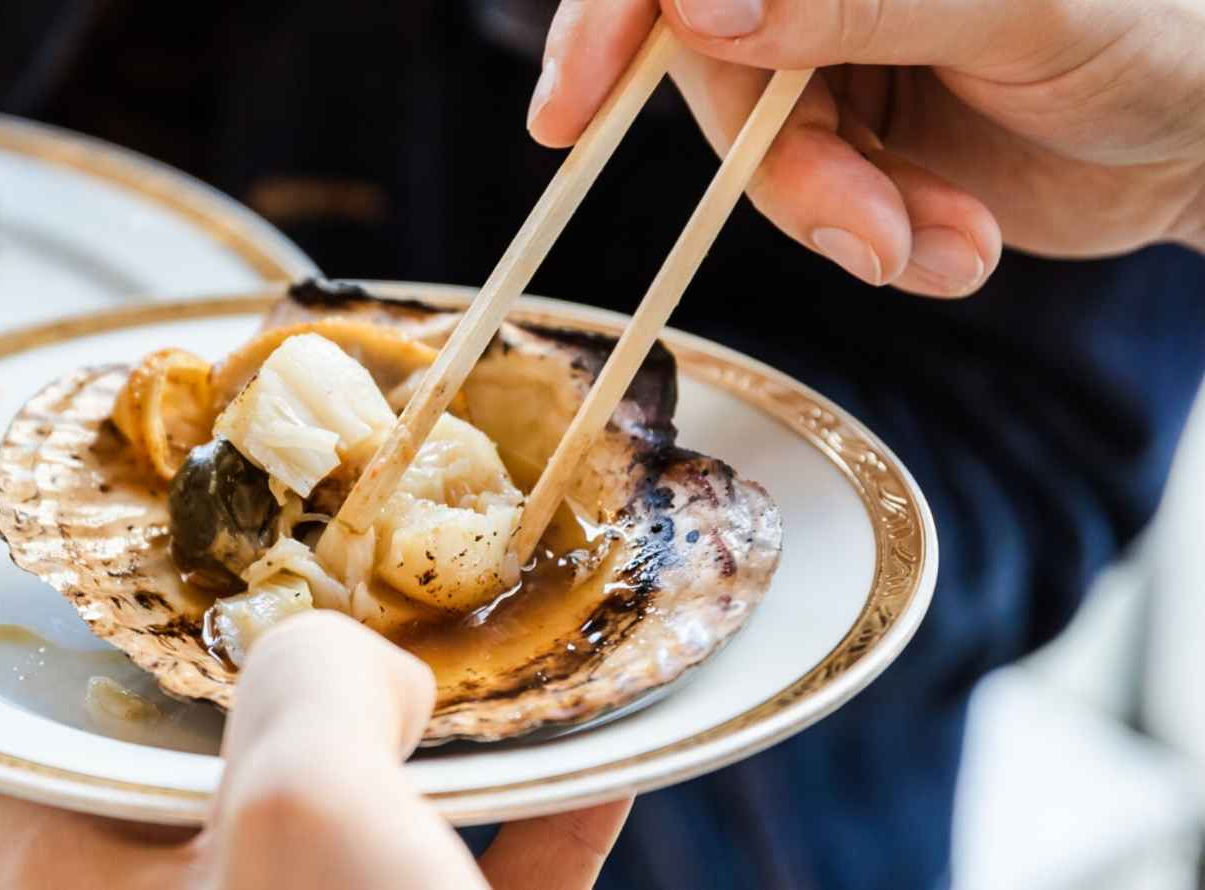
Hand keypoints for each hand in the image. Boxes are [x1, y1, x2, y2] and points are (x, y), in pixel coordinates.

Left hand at [0, 611, 630, 888]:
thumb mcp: (309, 821)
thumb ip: (311, 690)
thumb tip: (363, 671)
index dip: (32, 668)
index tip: (112, 581)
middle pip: (191, 782)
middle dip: (266, 685)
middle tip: (326, 585)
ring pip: (344, 836)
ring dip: (416, 753)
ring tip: (470, 668)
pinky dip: (527, 837)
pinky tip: (595, 777)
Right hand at [527, 0, 1204, 295]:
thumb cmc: (1160, 30)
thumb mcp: (1013, 8)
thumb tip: (696, 6)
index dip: (610, 21)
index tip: (570, 111)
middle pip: (712, 67)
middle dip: (786, 171)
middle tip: (872, 236)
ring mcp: (833, 56)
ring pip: (759, 154)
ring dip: (845, 219)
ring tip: (948, 244)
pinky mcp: (853, 138)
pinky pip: (812, 205)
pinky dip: (879, 242)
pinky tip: (960, 242)